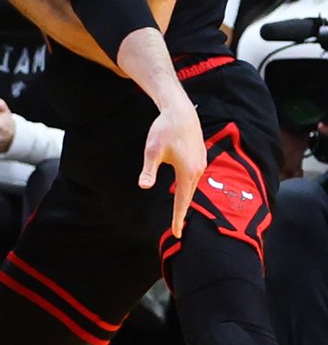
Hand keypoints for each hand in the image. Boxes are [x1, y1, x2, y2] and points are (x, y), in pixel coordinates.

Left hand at [139, 94, 206, 238]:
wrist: (180, 111)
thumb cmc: (164, 130)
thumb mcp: (152, 151)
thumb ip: (148, 170)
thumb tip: (143, 186)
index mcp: (187, 172)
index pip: (182, 201)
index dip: (177, 218)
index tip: (175, 233)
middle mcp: (197, 170)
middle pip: (189, 196)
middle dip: (182, 213)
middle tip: (176, 230)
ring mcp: (201, 163)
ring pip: (192, 187)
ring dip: (185, 200)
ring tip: (179, 214)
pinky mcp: (200, 157)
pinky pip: (194, 178)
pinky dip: (188, 188)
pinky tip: (184, 191)